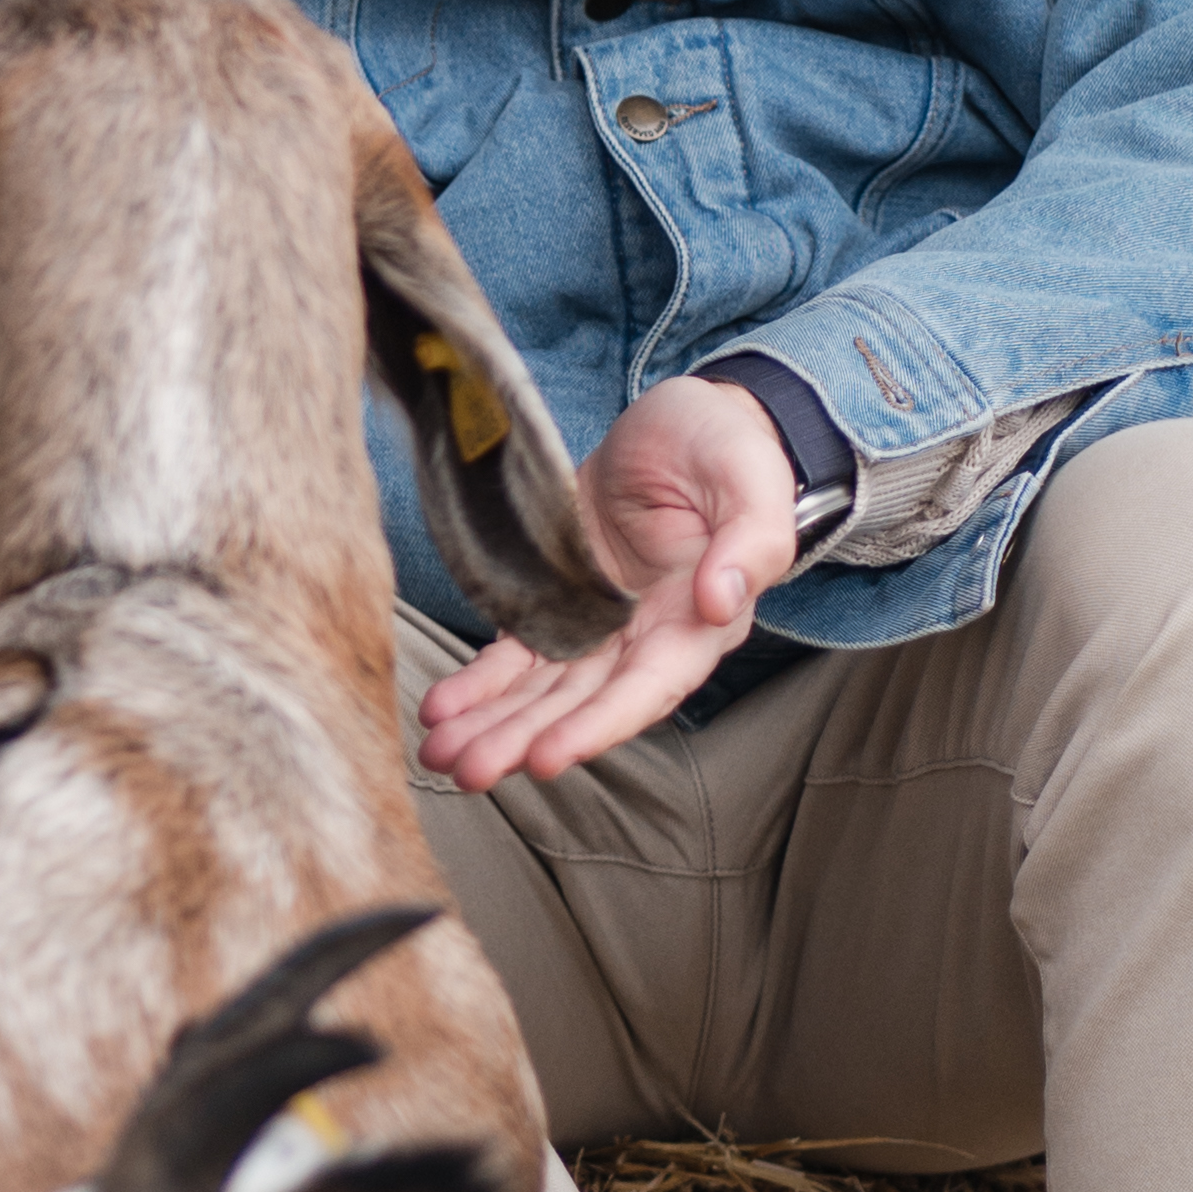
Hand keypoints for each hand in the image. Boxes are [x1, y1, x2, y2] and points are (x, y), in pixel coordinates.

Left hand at [417, 374, 803, 792]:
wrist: (687, 419)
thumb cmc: (730, 448)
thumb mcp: (752, 481)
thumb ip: (751, 543)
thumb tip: (722, 602)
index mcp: (700, 622)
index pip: (647, 688)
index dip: (597, 726)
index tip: (546, 759)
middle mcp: (647, 637)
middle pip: (581, 702)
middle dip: (523, 739)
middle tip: (468, 771)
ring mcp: (600, 623)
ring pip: (542, 688)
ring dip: (492, 724)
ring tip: (440, 754)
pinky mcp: (562, 599)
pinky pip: (517, 650)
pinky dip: (480, 681)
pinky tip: (442, 708)